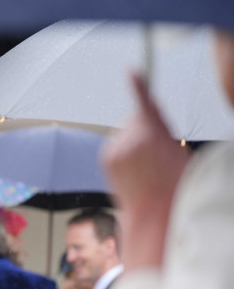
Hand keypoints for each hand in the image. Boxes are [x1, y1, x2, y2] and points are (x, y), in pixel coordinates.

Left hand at [101, 73, 189, 269]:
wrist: (154, 218)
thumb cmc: (174, 188)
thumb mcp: (181, 154)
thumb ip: (165, 134)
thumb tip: (154, 124)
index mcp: (153, 136)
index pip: (144, 102)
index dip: (139, 85)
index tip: (132, 71)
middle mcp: (128, 140)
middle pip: (137, 117)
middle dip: (146, 125)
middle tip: (160, 149)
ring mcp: (114, 150)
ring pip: (127, 132)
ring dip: (136, 140)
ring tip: (149, 165)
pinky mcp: (106, 158)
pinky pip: (118, 145)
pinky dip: (126, 150)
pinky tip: (136, 169)